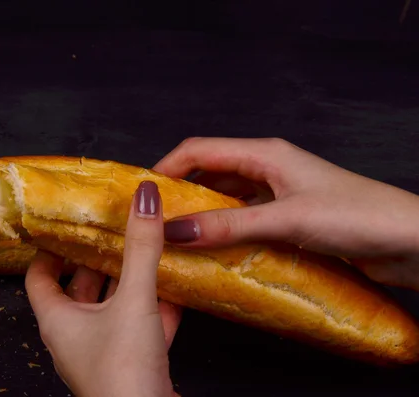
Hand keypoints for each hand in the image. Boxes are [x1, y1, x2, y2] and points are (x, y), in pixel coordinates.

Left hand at [25, 181, 181, 396]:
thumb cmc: (125, 368)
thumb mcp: (133, 300)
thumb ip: (140, 249)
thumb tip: (144, 197)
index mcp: (58, 320)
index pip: (39, 276)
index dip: (50, 250)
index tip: (68, 226)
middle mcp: (74, 337)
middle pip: (78, 290)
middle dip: (97, 260)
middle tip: (114, 231)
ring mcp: (102, 354)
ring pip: (111, 310)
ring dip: (127, 284)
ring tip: (145, 254)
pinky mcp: (130, 366)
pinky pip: (137, 330)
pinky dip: (152, 310)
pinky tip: (174, 293)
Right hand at [154, 137, 418, 290]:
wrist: (408, 240)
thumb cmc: (356, 215)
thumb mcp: (284, 218)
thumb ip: (229, 226)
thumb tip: (175, 232)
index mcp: (264, 154)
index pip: (200, 149)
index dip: (167, 167)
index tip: (144, 194)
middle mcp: (268, 169)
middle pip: (210, 173)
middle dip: (181, 194)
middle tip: (156, 222)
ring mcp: (278, 194)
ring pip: (226, 199)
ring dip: (203, 216)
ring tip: (178, 240)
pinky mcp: (288, 217)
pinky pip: (245, 220)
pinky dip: (225, 232)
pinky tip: (214, 252)